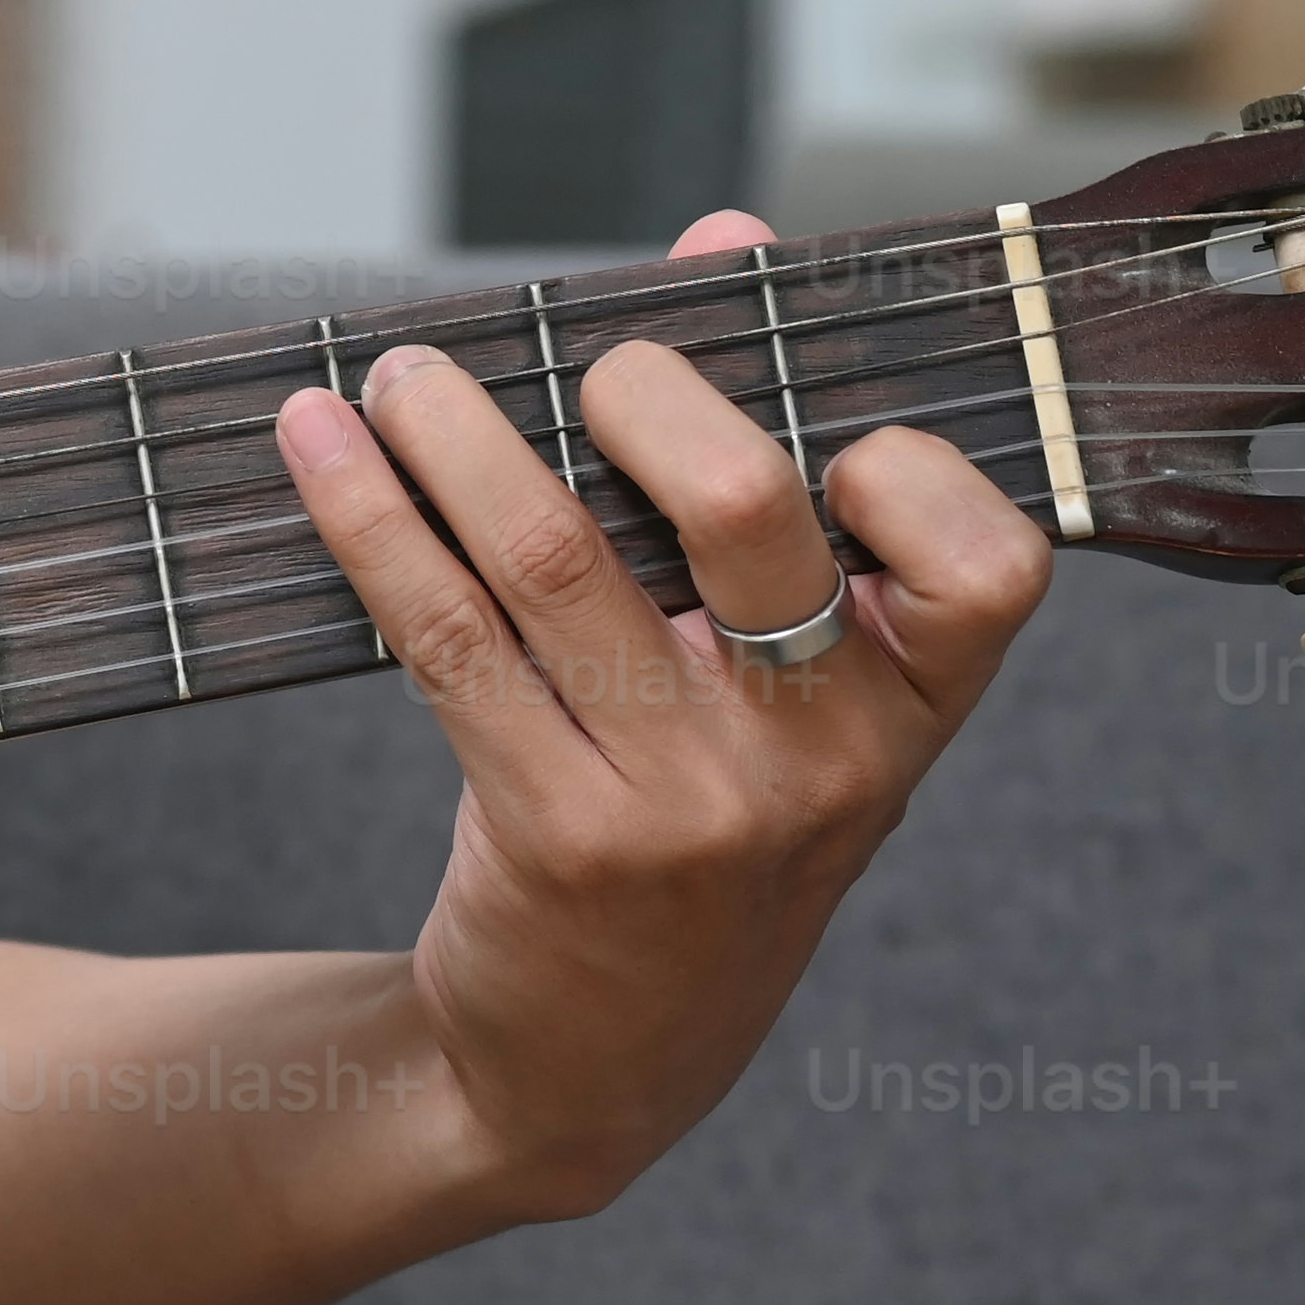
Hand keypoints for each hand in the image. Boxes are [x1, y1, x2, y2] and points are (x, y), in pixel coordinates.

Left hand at [269, 211, 1054, 1221]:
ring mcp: (690, 806)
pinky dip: (371, 519)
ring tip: (394, 373)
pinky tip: (318, 449)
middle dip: (641, 388)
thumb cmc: (697, 826)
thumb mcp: (781, 697)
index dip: (905, 468)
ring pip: (557, 556)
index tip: (816, 418)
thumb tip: (728, 232)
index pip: (985, 560)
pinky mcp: (556, 837)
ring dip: (454, 430)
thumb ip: (773, 477)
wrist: (590, 1072)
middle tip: (575, 360)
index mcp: (915, 713)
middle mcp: (821, 762)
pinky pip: (446, 635)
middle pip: (749, 506)